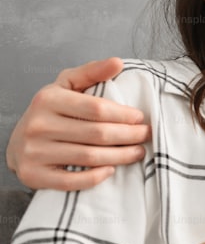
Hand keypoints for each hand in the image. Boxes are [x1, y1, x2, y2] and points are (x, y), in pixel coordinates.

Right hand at [6, 57, 150, 190]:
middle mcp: (38, 125)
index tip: (140, 117)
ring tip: (138, 151)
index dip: (124, 114)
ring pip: (89, 157)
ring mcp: (34, 153)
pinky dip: (96, 177)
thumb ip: (92, 72)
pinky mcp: (34, 176)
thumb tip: (118, 63)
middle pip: (97, 134)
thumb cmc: (51, 111)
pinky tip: (111, 170)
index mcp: (48, 100)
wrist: (18, 143)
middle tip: (146, 135)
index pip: (96, 108)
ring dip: (121, 156)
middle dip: (129, 135)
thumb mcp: (66, 85)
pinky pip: (72, 181)